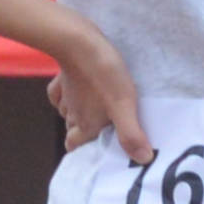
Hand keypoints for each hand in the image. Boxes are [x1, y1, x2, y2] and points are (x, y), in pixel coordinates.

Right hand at [35, 7, 153, 163]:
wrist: (79, 43)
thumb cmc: (104, 75)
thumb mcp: (124, 106)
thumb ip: (131, 134)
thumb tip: (144, 160)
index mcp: (84, 124)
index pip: (75, 147)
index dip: (84, 151)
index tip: (99, 151)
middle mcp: (71, 113)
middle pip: (73, 130)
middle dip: (85, 133)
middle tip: (106, 129)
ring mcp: (65, 95)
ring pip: (68, 112)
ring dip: (79, 114)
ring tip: (99, 110)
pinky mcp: (62, 77)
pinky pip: (60, 93)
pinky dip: (67, 96)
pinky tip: (79, 92)